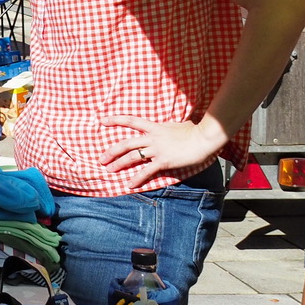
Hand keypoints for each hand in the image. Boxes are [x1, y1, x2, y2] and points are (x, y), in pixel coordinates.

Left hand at [99, 115, 226, 184]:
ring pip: (132, 157)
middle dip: (112, 152)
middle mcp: (152, 137)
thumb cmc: (193, 131)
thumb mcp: (175, 125)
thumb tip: (166, 128)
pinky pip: (146, 171)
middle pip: (126, 143)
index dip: (115, 120)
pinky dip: (136, 178)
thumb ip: (165, 127)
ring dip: (119, 164)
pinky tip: (129, 184)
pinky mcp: (163, 161)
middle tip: (101, 159)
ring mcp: (157, 149)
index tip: (102, 121)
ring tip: (109, 170)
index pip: (131, 120)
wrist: (203, 138)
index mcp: (154, 127)